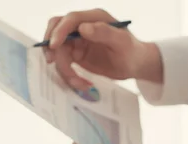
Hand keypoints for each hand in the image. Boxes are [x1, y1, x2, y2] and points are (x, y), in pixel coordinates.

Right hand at [43, 9, 162, 90]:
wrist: (135, 65)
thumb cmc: (132, 52)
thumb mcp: (122, 42)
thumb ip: (104, 32)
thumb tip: (82, 28)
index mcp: (94, 18)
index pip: (70, 20)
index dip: (59, 31)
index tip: (54, 46)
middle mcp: (83, 26)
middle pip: (57, 33)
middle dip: (53, 48)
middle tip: (52, 63)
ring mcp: (78, 41)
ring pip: (59, 51)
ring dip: (64, 68)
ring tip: (79, 82)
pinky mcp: (76, 54)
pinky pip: (64, 63)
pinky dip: (68, 74)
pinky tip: (81, 83)